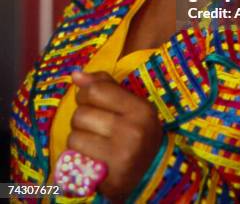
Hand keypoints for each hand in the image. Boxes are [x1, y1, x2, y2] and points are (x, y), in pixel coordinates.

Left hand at [68, 70, 162, 200]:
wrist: (152, 173)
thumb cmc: (137, 132)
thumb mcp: (130, 105)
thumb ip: (104, 86)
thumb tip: (76, 75)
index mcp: (141, 109)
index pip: (95, 91)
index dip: (86, 94)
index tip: (92, 101)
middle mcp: (133, 131)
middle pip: (81, 114)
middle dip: (82, 119)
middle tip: (95, 126)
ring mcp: (121, 156)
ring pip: (74, 136)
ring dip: (79, 138)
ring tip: (94, 142)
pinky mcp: (108, 178)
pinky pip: (75, 157)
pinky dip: (78, 156)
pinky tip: (92, 157)